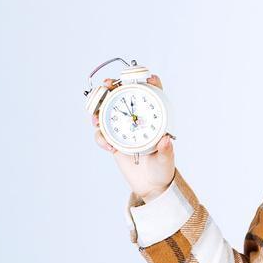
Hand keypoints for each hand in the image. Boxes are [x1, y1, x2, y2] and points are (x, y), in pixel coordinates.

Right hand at [90, 74, 175, 201]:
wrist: (150, 186)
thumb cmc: (162, 169)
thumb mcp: (166, 160)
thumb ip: (166, 151)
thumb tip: (166, 140)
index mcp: (154, 118)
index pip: (153, 94)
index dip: (150, 82)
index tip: (148, 77)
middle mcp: (137, 119)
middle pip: (122, 96)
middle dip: (112, 87)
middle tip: (106, 85)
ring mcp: (122, 128)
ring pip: (106, 111)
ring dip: (98, 108)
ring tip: (95, 116)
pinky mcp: (112, 140)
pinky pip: (101, 134)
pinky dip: (101, 137)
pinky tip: (109, 146)